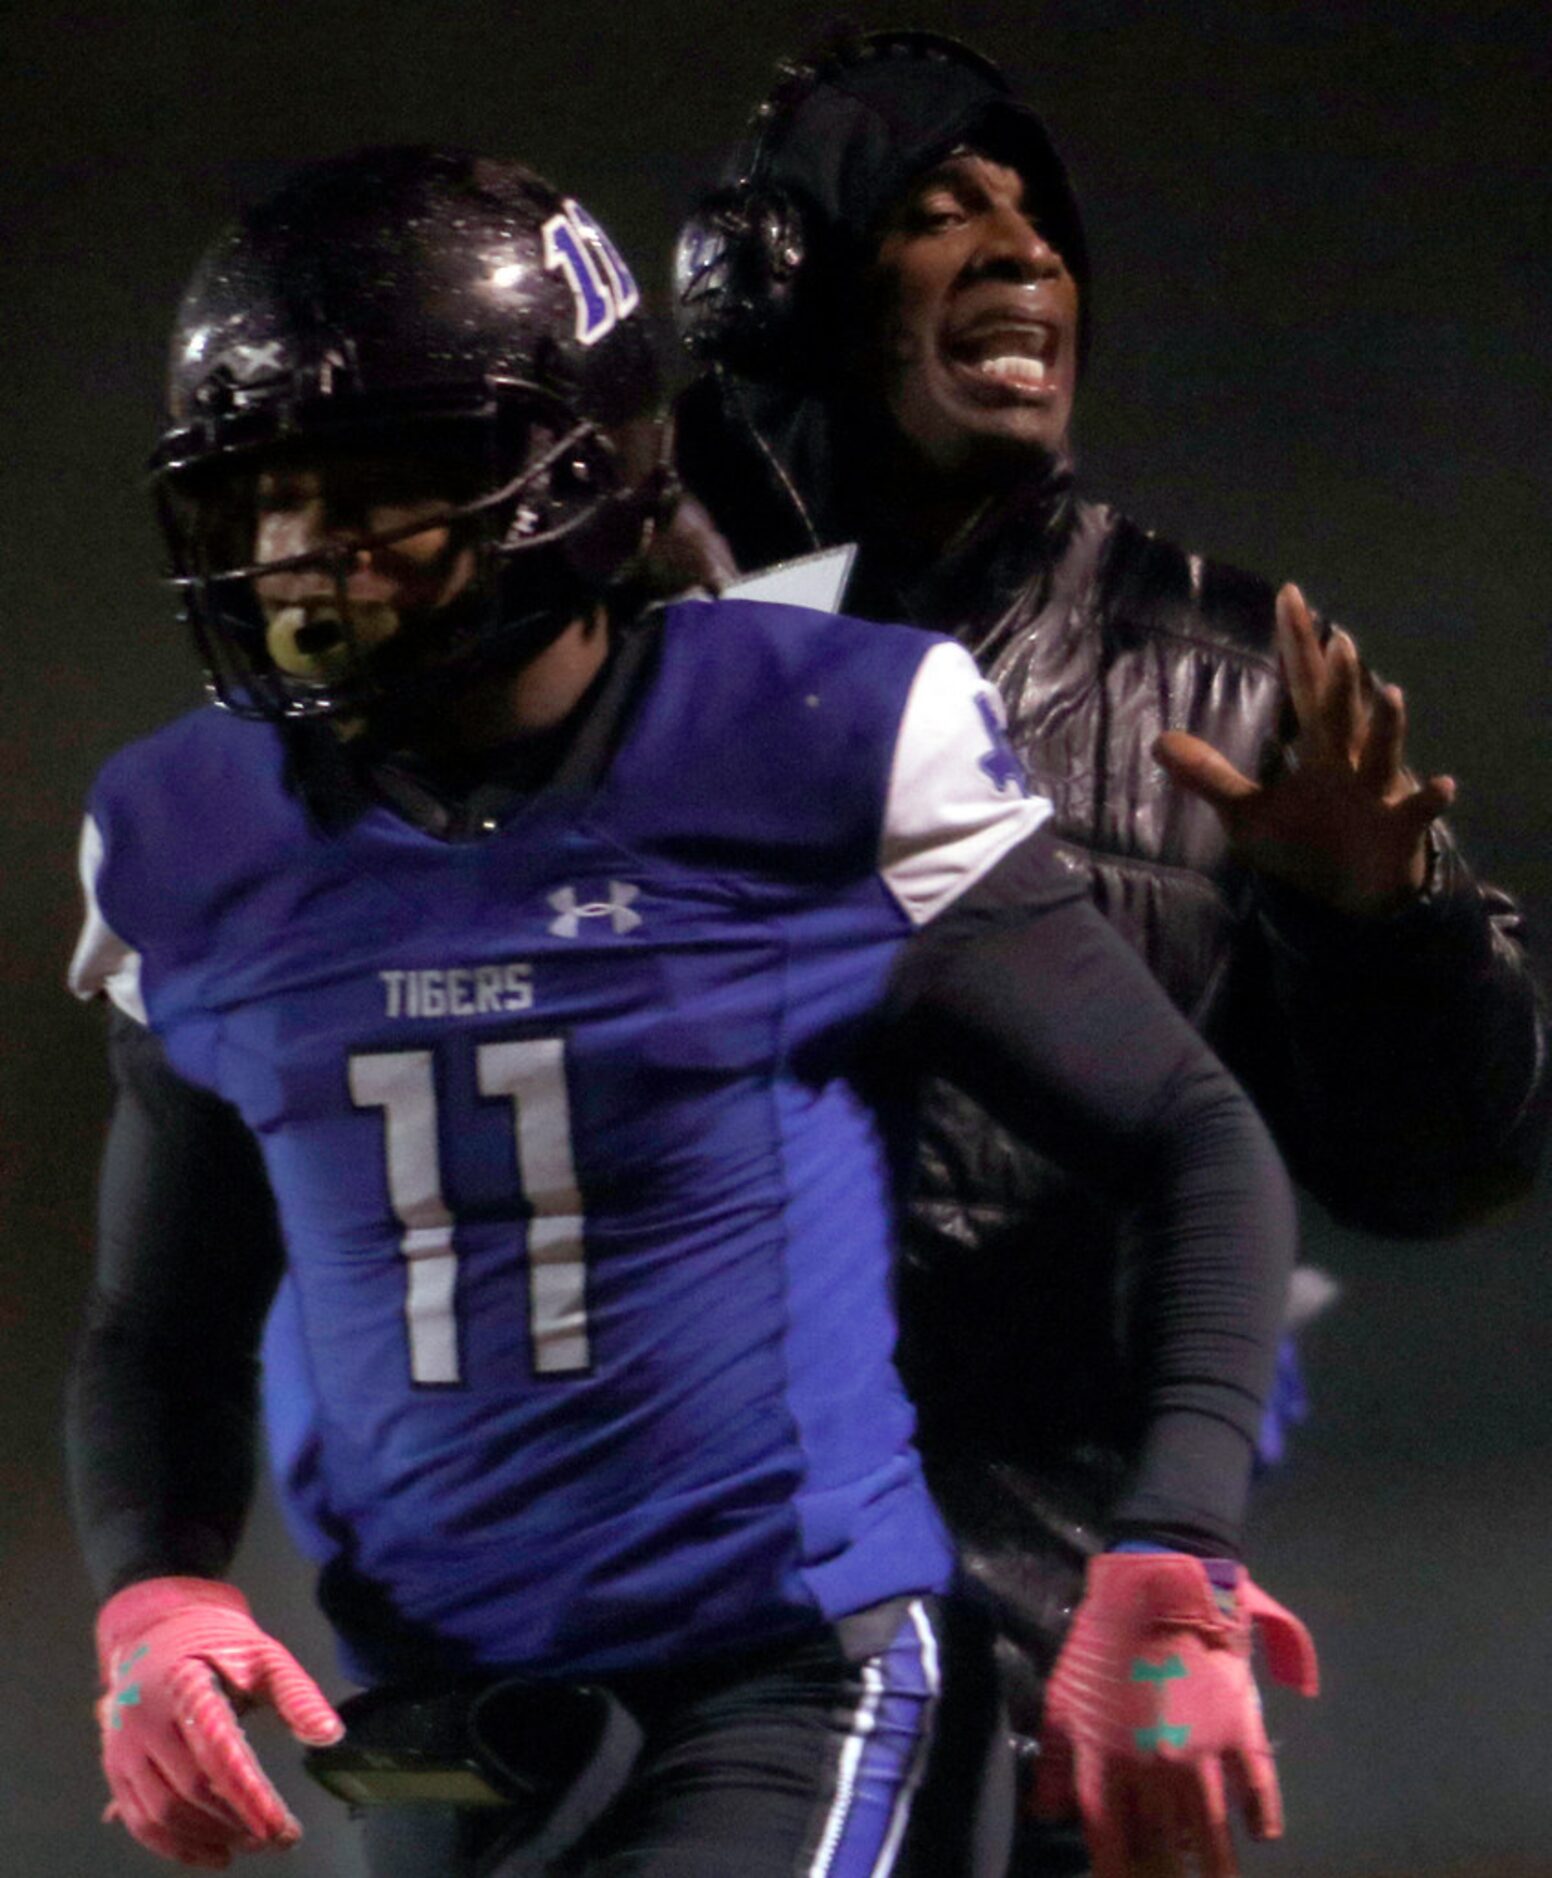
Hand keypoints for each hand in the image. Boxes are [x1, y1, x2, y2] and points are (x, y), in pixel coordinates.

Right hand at [95, 1576, 342, 1868]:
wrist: (156, 1630)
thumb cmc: (217, 1642)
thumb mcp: (263, 1655)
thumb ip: (296, 1695)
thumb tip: (330, 1736)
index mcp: (183, 1687)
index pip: (219, 1755)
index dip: (252, 1798)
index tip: (284, 1830)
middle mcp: (144, 1721)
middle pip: (190, 1791)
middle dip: (236, 1822)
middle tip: (276, 1837)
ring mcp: (123, 1747)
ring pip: (161, 1814)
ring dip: (207, 1839)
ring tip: (250, 1844)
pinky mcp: (114, 1767)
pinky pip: (138, 1820)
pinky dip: (173, 1846)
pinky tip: (212, 1853)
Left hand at [1034, 1553, 1317, 1877]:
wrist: (1157, 1589)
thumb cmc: (1103, 1643)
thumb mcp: (1063, 1698)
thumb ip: (1056, 1762)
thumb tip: (1047, 1815)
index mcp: (1108, 1762)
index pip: (1111, 1841)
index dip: (1115, 1872)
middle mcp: (1156, 1769)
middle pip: (1165, 1845)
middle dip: (1168, 1873)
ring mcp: (1202, 1752)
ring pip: (1213, 1829)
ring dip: (1218, 1863)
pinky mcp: (1239, 1729)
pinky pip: (1258, 1787)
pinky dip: (1263, 1815)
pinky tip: (1263, 1835)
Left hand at [1154, 583, 1454, 914]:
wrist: (1354, 889)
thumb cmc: (1306, 840)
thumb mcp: (1249, 812)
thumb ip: (1209, 776)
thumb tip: (1159, 742)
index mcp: (1318, 748)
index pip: (1304, 687)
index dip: (1296, 645)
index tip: (1288, 595)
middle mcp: (1350, 760)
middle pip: (1343, 714)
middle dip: (1341, 680)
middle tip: (1339, 639)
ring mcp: (1377, 792)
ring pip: (1384, 754)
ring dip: (1389, 727)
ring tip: (1392, 693)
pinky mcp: (1398, 829)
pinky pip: (1416, 812)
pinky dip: (1428, 801)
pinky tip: (1443, 786)